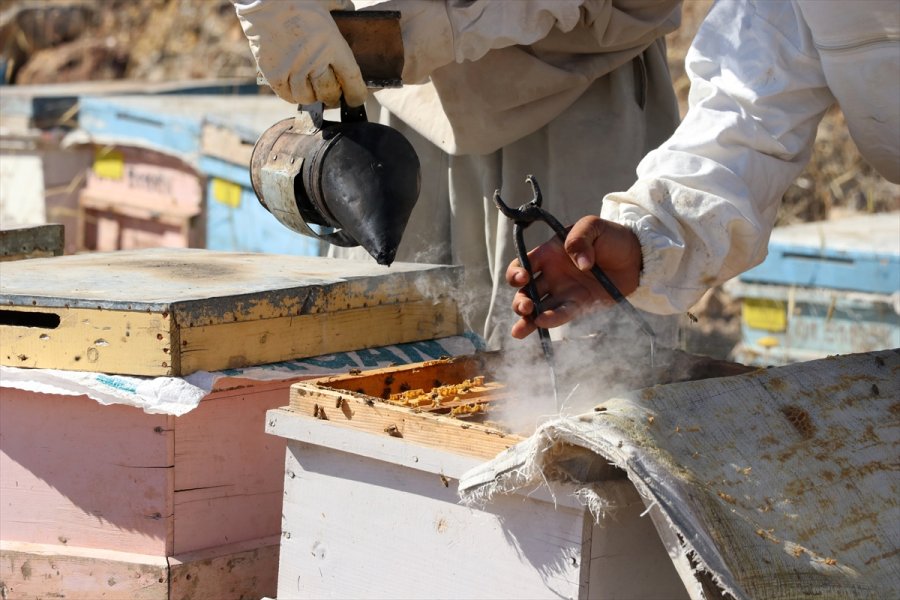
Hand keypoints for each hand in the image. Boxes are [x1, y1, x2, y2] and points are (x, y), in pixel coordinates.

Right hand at [234, 0, 367, 106]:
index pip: (351, 80)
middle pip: (329, 93)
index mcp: (333, 45)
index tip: (355, 99)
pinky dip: (293, 96)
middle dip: (334, 97)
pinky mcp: (274, 73)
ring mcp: (293, 69)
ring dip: (313, 97)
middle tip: (333, 95)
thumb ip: (341, 7)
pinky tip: (296, 90)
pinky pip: (287, 95)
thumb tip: (349, 9)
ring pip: (308, 98)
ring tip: (313, 92)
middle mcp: (314, 61)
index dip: (355, 94)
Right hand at [506, 216, 642, 338]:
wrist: (636, 256)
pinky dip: (551, 320)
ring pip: (538, 309)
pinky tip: (542, 324)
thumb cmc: (611, 237)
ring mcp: (564, 292)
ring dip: (527, 319)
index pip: (522, 265)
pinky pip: (561, 314)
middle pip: (525, 292)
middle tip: (526, 306)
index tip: (522, 278)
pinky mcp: (579, 306)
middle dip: (520, 302)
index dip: (515, 274)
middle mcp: (551, 275)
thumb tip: (581, 264)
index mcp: (548, 254)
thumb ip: (580, 238)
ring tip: (522, 329)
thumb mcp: (593, 226)